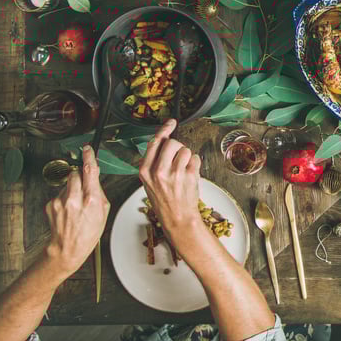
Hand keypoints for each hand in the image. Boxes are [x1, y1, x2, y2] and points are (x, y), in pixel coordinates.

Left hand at [44, 146, 109, 275]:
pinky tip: (68, 211)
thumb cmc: (88, 233)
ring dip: (73, 188)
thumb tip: (94, 179)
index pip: (89, 170)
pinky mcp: (51, 205)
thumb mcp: (103, 212)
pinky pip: (60, 194)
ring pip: (68, 184)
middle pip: (76, 174)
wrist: (68, 248)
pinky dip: (65, 198)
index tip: (87, 148)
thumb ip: (99, 193)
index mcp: (91, 200)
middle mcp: (75, 199)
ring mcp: (61, 202)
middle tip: (85, 186)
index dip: (89, 156)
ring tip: (77, 204)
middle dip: (80, 176)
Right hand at [138, 119, 203, 243]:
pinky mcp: (189, 176)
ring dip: (187, 156)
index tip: (171, 123)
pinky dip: (195, 164)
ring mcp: (174, 174)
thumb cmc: (164, 200)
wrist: (177, 218)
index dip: (164, 130)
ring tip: (183, 169)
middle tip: (178, 157)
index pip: (155, 143)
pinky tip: (190, 174)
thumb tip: (164, 140)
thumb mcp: (150, 181)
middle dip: (178, 147)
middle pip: (172, 143)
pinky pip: (195, 158)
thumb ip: (154, 161)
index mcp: (145, 171)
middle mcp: (158, 171)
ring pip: (185, 149)